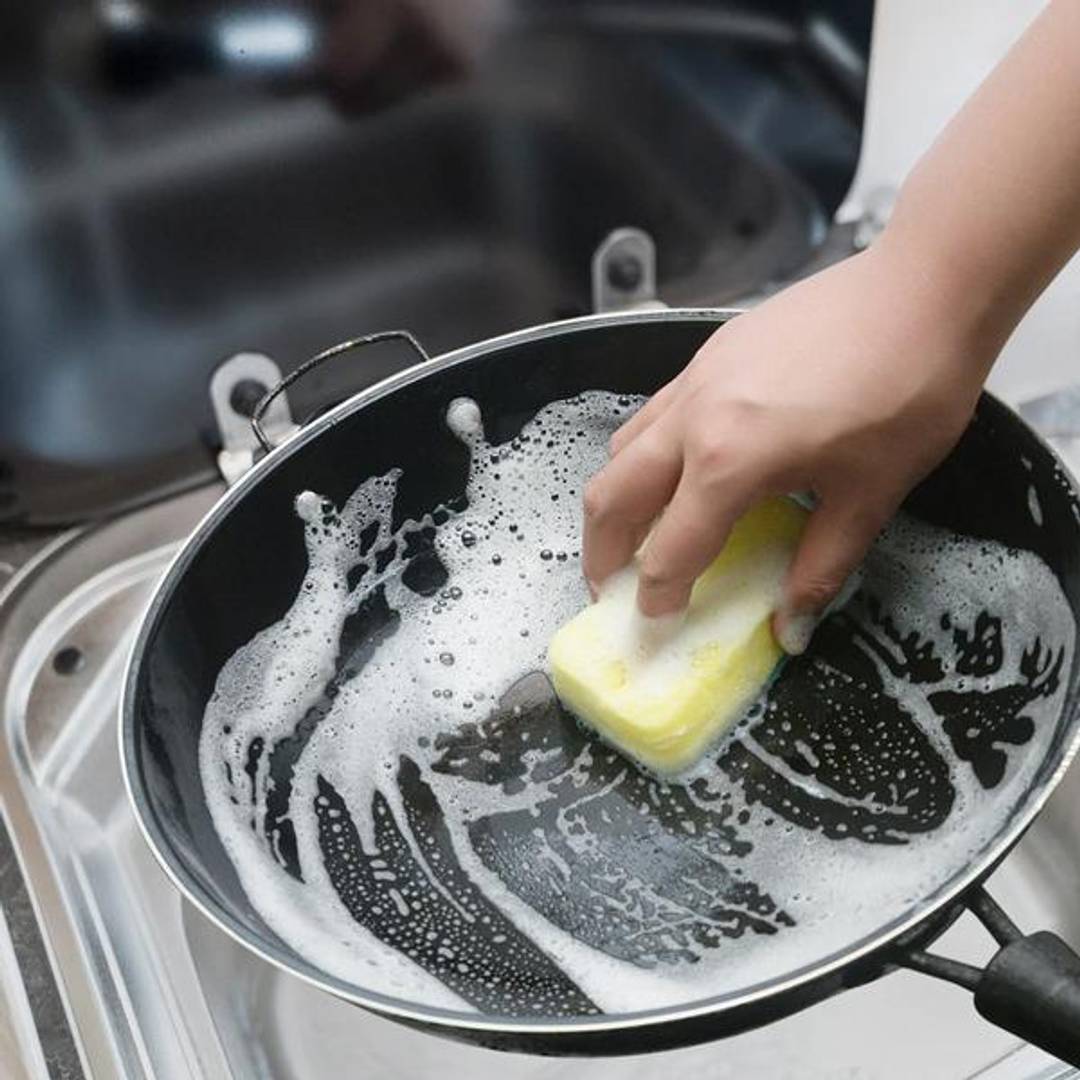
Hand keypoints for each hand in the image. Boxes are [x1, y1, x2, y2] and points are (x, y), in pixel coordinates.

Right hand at [581, 244, 997, 652]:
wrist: (922, 288)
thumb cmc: (909, 392)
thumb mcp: (870, 495)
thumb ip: (821, 567)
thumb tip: (791, 628)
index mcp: (728, 462)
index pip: (669, 549)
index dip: (658, 596)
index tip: (656, 624)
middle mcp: (692, 420)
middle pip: (610, 497)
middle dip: (601, 553)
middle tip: (612, 589)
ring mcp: (693, 380)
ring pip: (621, 450)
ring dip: (614, 502)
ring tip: (636, 533)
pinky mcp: (707, 355)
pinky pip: (651, 415)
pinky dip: (642, 456)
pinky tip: (677, 468)